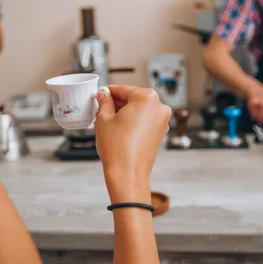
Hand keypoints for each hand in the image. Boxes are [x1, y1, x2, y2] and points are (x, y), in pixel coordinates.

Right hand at [94, 86, 171, 203]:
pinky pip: (144, 121)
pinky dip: (132, 122)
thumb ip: (104, 102)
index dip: (108, 92)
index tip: (100, 94)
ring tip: (108, 121)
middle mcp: (159, 108)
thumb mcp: (104, 119)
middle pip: (133, 98)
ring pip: (139, 110)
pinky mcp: (160, 134)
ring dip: (124, 113)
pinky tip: (118, 129)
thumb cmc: (118, 148)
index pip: (123, 89)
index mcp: (147, 98)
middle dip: (117, 103)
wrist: (128, 174)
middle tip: (101, 108)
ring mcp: (162, 122)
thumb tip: (104, 95)